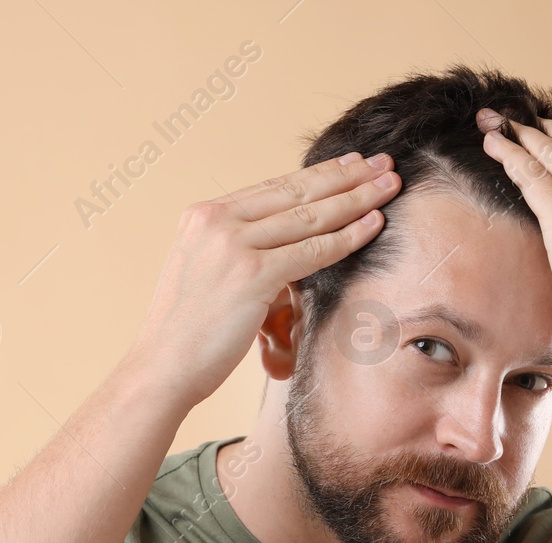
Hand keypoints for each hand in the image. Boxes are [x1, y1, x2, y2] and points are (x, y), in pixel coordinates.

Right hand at [125, 151, 401, 406]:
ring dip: (356, 198)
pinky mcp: (250, 274)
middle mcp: (215, 221)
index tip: (350, 164)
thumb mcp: (205, 276)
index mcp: (202, 216)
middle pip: (295, 191)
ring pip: (309, 216)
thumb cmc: (186, 335)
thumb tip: (283, 247)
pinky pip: (312, 250)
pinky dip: (347, 236)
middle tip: (382, 163)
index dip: (317, 174)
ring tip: (390, 184)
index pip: (273, 188)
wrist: (161, 369)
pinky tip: (375, 223)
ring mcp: (231, 245)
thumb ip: (238, 252)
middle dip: (345, 175)